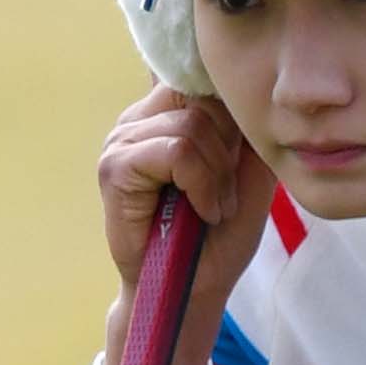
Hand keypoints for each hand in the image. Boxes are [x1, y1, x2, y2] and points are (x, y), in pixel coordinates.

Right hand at [94, 84, 275, 364]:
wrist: (193, 288)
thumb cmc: (219, 235)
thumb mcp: (249, 171)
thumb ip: (247, 125)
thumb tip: (250, 85)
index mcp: (168, 111)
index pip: (205, 76)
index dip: (233, 118)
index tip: (235, 163)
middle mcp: (141, 117)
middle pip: (204, 97)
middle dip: (229, 150)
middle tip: (224, 194)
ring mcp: (122, 139)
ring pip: (193, 125)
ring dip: (217, 175)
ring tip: (213, 208)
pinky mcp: (115, 166)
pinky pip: (176, 151)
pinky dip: (201, 184)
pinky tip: (201, 211)